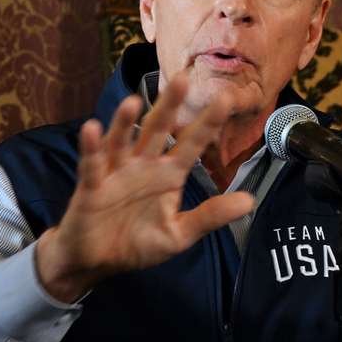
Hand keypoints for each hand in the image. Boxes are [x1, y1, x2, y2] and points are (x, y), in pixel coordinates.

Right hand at [35, 73, 255, 301]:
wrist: (97, 262)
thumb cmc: (137, 244)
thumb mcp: (179, 234)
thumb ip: (210, 216)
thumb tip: (250, 202)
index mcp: (168, 175)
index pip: (192, 144)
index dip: (208, 122)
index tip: (226, 99)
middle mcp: (143, 166)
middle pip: (157, 130)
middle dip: (169, 106)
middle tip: (183, 79)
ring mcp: (116, 172)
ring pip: (122, 141)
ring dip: (125, 121)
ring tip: (133, 101)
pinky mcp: (91, 186)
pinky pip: (92, 164)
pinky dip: (92, 147)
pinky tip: (92, 128)